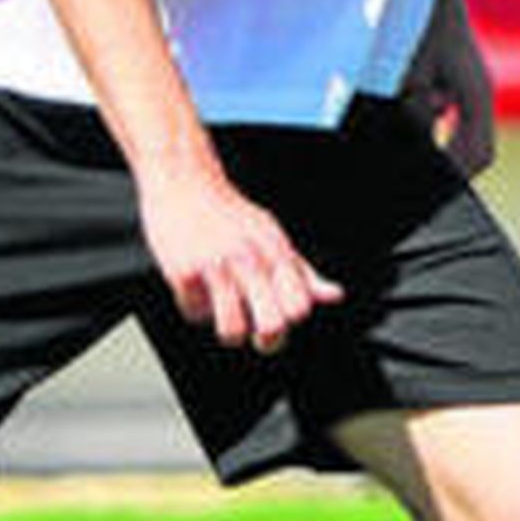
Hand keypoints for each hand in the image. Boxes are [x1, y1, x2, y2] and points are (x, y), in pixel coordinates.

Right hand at [137, 159, 343, 352]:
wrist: (184, 180)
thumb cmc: (230, 215)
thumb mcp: (272, 237)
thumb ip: (303, 272)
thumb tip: (335, 295)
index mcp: (276, 253)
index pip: (299, 308)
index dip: (289, 321)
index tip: (277, 316)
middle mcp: (250, 259)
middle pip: (272, 326)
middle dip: (265, 340)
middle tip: (254, 329)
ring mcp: (216, 265)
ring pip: (232, 330)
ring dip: (227, 329)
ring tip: (222, 311)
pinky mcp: (184, 270)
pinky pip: (194, 312)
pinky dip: (194, 307)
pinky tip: (196, 288)